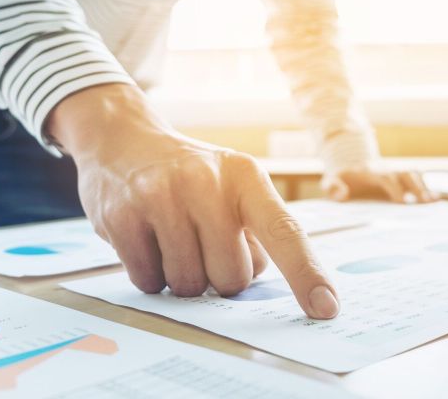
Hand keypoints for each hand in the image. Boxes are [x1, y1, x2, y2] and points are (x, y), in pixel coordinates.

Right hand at [47, 84, 338, 318]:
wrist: (123, 139)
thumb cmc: (191, 176)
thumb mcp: (233, 186)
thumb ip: (256, 232)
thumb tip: (261, 288)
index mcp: (245, 176)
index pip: (284, 230)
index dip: (306, 273)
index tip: (326, 308)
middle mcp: (205, 183)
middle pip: (232, 278)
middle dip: (220, 276)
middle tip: (203, 244)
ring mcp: (161, 198)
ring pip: (189, 285)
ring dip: (184, 277)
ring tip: (174, 238)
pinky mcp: (121, 217)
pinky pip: (148, 282)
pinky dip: (151, 275)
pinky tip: (147, 240)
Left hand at [321, 168, 434, 202]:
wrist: (349, 163)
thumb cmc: (340, 178)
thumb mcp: (329, 181)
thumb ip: (333, 187)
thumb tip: (343, 194)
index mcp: (369, 171)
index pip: (385, 176)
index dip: (394, 187)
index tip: (401, 201)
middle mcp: (385, 169)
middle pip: (404, 173)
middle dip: (415, 187)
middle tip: (425, 202)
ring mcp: (394, 171)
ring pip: (413, 174)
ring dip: (424, 186)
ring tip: (434, 202)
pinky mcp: (400, 175)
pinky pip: (417, 177)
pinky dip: (427, 186)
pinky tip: (437, 199)